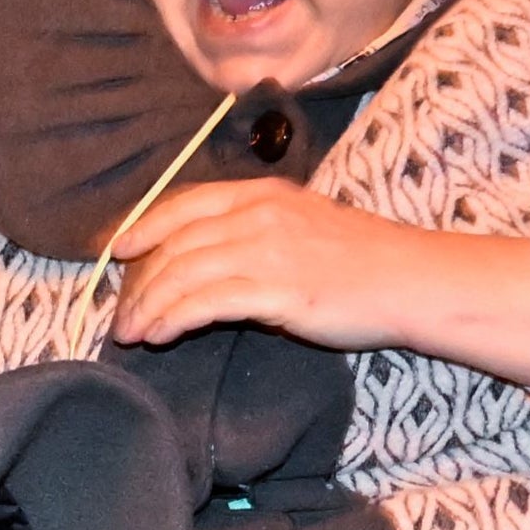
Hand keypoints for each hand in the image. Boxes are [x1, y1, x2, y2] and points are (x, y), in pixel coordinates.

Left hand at [108, 179, 529, 386]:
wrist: (412, 280)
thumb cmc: (363, 259)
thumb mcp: (302, 223)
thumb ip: (254, 230)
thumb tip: (207, 258)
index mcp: (261, 194)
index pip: (184, 203)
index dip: (143, 226)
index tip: (117, 250)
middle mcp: (256, 215)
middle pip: (174, 243)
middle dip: (137, 280)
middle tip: (119, 314)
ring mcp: (265, 251)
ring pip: (181, 274)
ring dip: (147, 306)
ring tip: (131, 333)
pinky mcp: (275, 291)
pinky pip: (204, 303)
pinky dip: (172, 319)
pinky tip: (159, 335)